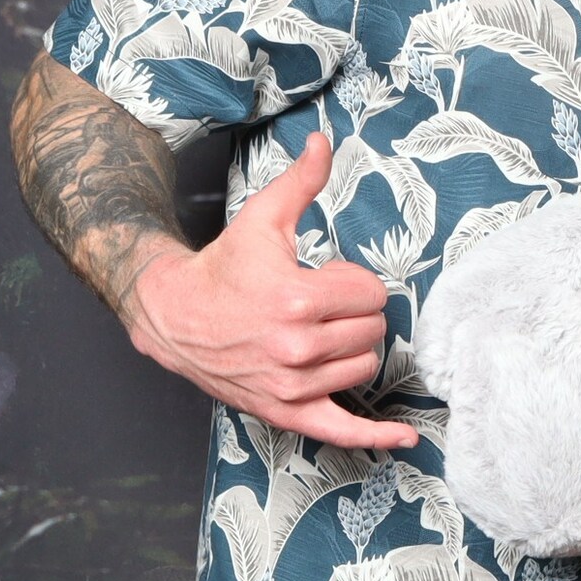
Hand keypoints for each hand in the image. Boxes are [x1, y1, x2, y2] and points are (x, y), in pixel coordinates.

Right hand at [121, 132, 418, 449]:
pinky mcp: (287, 412)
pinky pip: (341, 432)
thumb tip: (324, 141)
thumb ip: (302, 181)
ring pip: (364, 368)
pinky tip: (404, 439)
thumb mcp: (262, 218)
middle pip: (372, 331)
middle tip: (323, 304)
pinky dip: (375, 437)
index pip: (370, 294)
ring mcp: (292, 387)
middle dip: (356, 313)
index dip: (354, 281)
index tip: (327, 277)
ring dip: (354, 349)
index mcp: (297, 300)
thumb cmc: (224, 267)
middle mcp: (297, 349)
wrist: (176, 316)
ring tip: (322, 333)